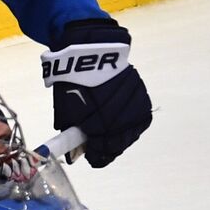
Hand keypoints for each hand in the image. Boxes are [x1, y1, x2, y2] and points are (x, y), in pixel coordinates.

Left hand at [41, 19, 151, 167]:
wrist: (92, 52)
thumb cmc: (74, 83)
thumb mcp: (66, 113)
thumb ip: (73, 135)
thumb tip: (75, 152)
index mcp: (102, 129)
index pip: (102, 154)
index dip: (95, 157)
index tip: (90, 156)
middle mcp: (122, 123)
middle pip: (117, 145)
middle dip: (106, 147)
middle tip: (97, 143)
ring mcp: (135, 111)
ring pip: (129, 133)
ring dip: (118, 134)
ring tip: (107, 127)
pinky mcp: (143, 100)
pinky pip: (137, 118)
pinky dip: (127, 120)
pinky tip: (118, 115)